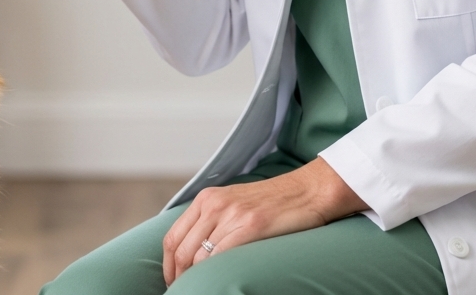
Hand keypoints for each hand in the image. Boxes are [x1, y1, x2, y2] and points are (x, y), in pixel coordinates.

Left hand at [161, 157, 367, 283]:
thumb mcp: (233, 205)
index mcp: (206, 199)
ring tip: (198, 292)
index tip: (173, 283)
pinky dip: (212, 277)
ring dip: (193, 282)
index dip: (168, 267)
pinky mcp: (250, 226)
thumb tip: (193, 254)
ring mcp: (231, 214)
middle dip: (178, 279)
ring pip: (197, 258)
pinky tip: (216, 286)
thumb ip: (212, 222)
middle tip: (183, 294)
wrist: (307, 191)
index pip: (172, 238)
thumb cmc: (273, 204)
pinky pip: (220, 258)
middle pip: (180, 251)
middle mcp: (214, 204)